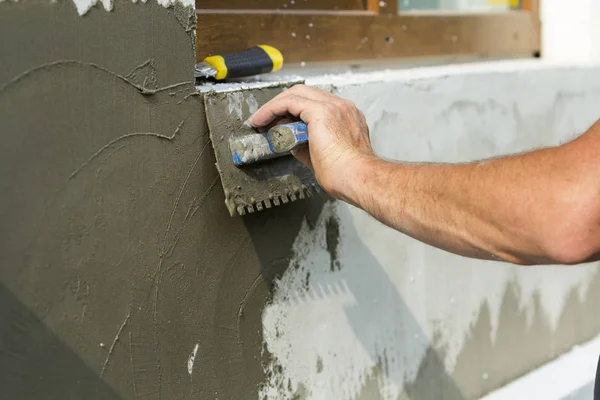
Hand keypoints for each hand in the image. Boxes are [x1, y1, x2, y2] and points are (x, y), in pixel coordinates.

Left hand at [248, 85, 374, 202]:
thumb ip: (306, 144)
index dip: (294, 110)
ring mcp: (333, 106)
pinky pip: (289, 103)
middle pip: (305, 93)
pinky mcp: (321, 111)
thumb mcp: (321, 156)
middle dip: (282, 104)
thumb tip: (288, 142)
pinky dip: (272, 109)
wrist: (356, 177)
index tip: (279, 122)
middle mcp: (342, 107)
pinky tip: (261, 120)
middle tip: (266, 119)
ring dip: (274, 105)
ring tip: (260, 120)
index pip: (316, 103)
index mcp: (347, 117)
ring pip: (296, 93)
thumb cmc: (346, 175)